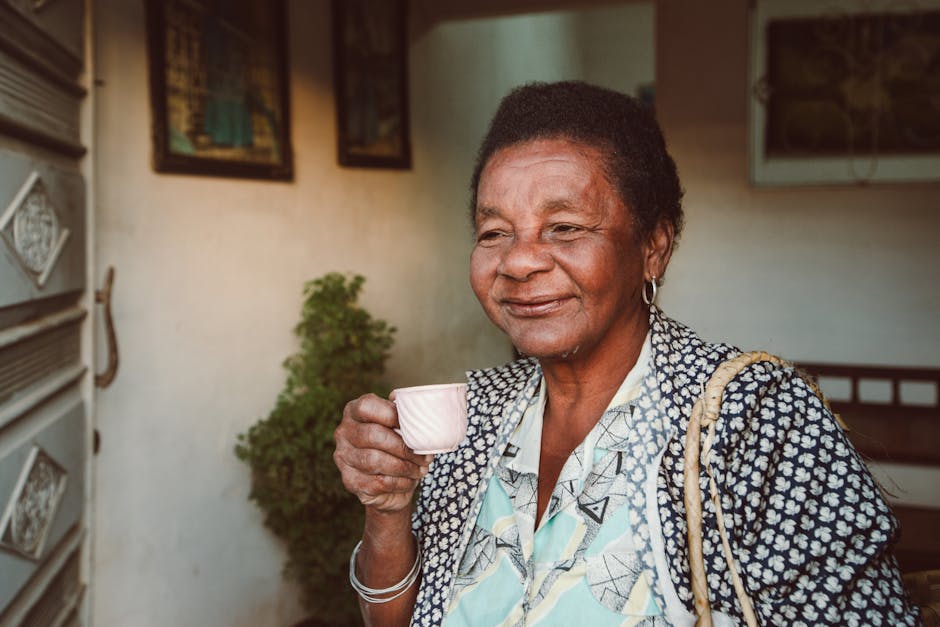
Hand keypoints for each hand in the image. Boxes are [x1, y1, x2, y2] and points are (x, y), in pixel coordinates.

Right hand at [334, 393, 431, 512]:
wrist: (390, 480)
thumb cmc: (397, 443)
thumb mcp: (400, 424)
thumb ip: (405, 413)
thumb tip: (414, 404)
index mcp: (354, 411)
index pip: (366, 407)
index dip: (391, 414)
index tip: (414, 425)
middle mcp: (343, 432)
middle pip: (373, 435)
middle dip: (404, 447)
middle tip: (425, 456)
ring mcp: (343, 457)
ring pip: (375, 461)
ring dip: (404, 467)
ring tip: (421, 469)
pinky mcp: (350, 481)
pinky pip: (377, 482)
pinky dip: (400, 483)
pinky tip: (410, 480)